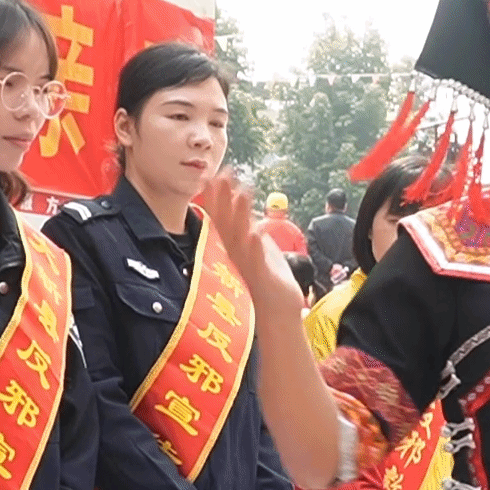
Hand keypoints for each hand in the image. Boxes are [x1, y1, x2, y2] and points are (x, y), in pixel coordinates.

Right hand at [200, 173, 304, 316]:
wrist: (277, 314)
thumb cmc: (266, 281)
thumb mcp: (257, 247)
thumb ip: (248, 225)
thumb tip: (241, 203)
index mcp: (233, 248)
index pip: (221, 218)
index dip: (217, 198)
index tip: (212, 175)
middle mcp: (234, 256)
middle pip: (225, 224)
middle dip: (222, 201)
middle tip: (219, 176)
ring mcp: (246, 268)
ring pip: (239, 239)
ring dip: (238, 217)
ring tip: (239, 194)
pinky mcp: (261, 279)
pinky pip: (256, 261)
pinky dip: (255, 247)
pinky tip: (255, 231)